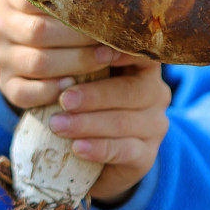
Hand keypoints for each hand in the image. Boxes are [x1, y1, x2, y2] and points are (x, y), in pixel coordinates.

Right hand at [0, 0, 120, 110]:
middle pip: (38, 32)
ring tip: (104, 60)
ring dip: (75, 63)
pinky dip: (51, 90)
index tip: (101, 12)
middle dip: (79, 39)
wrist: (31, 45)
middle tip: (111, 41)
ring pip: (36, 63)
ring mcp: (2, 57)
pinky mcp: (6, 84)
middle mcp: (1, 25)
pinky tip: (73, 84)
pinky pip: (24, 93)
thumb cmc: (56, 16)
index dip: (71, 7)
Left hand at [49, 57, 170, 203]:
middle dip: (93, 96)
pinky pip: (124, 151)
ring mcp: (154, 125)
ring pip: (123, 122)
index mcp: (143, 66)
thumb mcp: (85, 78)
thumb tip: (54, 52)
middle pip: (129, 91)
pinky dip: (99, 148)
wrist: (95, 158)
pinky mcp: (146, 155)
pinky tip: (77, 148)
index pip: (135, 54)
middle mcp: (155, 92)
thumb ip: (80, 65)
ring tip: (58, 125)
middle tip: (63, 100)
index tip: (92, 54)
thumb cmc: (85, 103)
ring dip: (88, 124)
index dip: (116, 53)